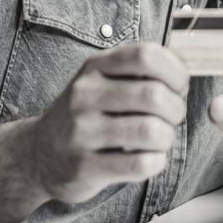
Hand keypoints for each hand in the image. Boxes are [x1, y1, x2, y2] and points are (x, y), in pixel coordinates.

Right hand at [26, 43, 188, 203]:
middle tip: (173, 118)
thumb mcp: (102, 81)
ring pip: (150, 131)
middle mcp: (85, 95)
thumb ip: (138, 73)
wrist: (38, 154)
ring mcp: (82, 131)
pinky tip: (148, 159)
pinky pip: (139, 164)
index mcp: (95, 67)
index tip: (178, 87)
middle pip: (154, 94)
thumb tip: (183, 74)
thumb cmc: (85, 115)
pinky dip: (155, 162)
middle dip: (176, 109)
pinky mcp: (85, 167)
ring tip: (160, 139)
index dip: (175, 71)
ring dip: (167, 138)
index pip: (146, 55)